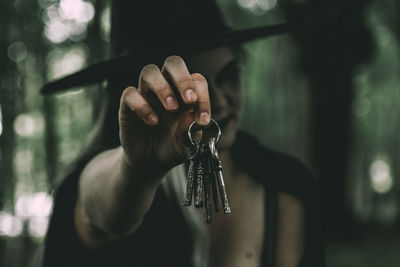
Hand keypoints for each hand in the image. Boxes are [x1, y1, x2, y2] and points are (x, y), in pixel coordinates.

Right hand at [119, 55, 210, 174]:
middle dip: (183, 78)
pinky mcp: (128, 105)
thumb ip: (191, 130)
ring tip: (171, 108)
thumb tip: (194, 117)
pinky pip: (130, 94)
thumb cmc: (172, 147)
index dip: (203, 96)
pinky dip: (141, 105)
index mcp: (185, 93)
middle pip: (173, 63)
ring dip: (163, 88)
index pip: (196, 80)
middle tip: (189, 100)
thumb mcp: (186, 144)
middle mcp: (167, 88)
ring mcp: (146, 94)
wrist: (150, 163)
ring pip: (149, 71)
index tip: (203, 119)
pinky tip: (152, 121)